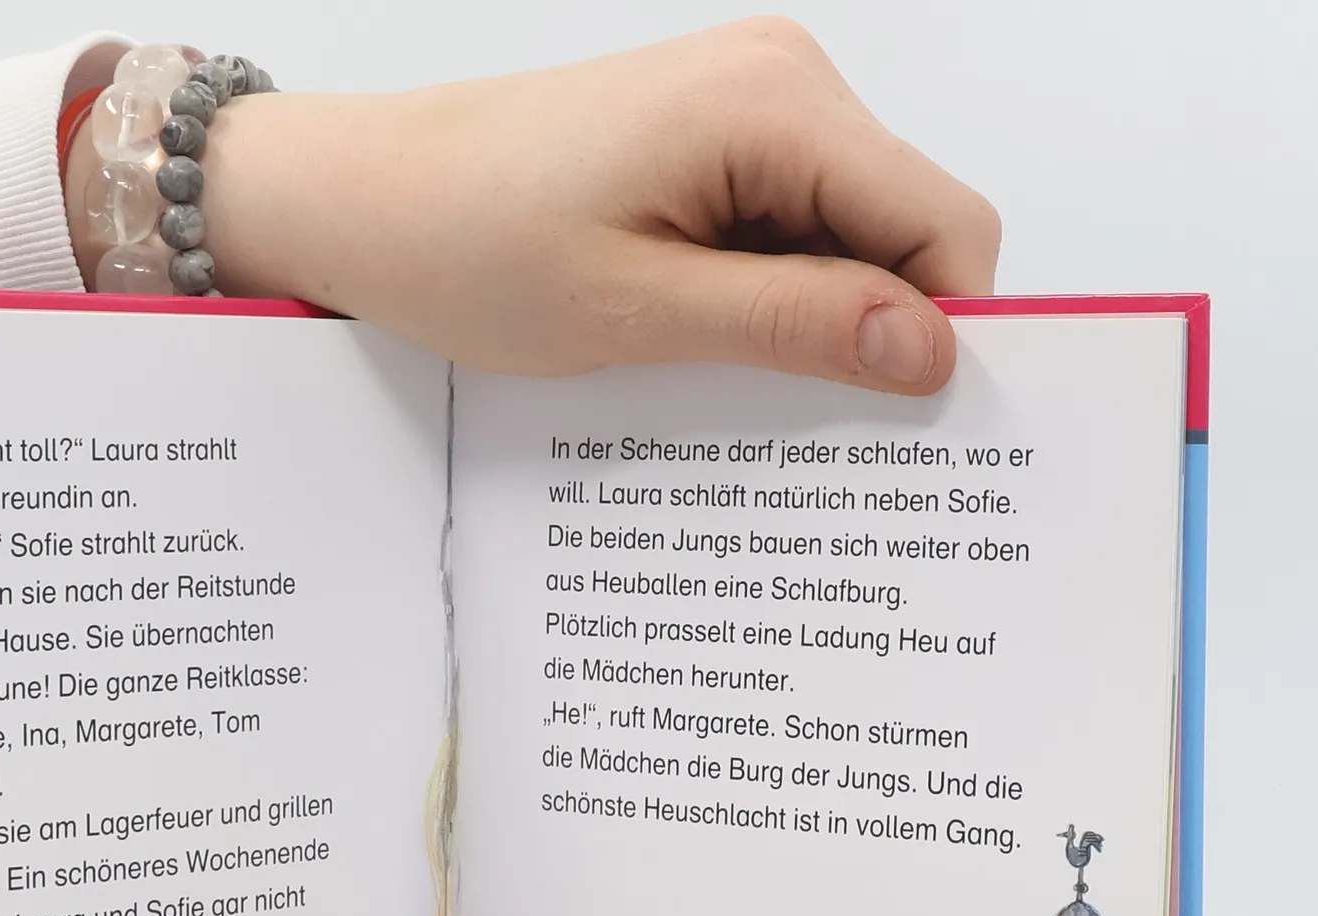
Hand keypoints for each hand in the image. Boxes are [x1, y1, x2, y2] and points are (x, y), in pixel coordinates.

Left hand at [203, 20, 997, 389]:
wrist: (369, 199)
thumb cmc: (471, 246)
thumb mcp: (639, 311)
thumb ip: (793, 324)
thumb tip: (930, 351)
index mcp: (775, 104)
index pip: (943, 224)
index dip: (948, 332)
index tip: (912, 435)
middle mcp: (782, 78)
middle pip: (906, 226)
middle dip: (876, 331)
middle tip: (806, 431)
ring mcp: (750, 101)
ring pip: (850, 233)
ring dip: (815, 319)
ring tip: (726, 382)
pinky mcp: (716, 135)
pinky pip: (790, 222)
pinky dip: (772, 293)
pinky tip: (709, 343)